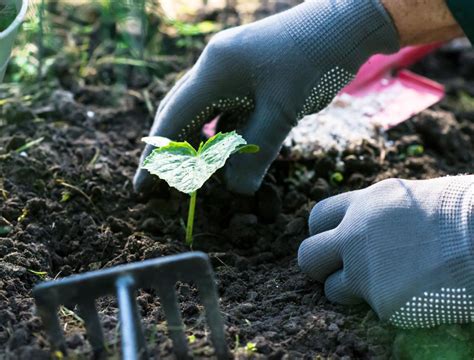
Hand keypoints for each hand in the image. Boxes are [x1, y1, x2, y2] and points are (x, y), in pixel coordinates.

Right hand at [134, 0, 398, 194]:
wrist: (344, 26)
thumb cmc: (313, 62)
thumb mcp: (283, 111)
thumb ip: (256, 152)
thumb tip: (237, 191)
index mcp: (215, 70)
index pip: (173, 118)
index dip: (157, 155)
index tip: (143, 185)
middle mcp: (215, 67)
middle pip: (181, 113)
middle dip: (172, 149)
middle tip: (164, 182)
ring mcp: (231, 70)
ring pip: (205, 113)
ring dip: (202, 143)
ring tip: (198, 173)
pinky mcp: (248, 76)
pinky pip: (227, 110)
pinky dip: (226, 134)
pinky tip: (233, 151)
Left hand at [298, 176, 473, 328]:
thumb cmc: (457, 213)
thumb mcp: (408, 198)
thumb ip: (378, 212)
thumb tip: (368, 222)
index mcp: (363, 204)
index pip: (318, 216)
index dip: (323, 232)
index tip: (336, 240)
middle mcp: (354, 234)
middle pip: (307, 255)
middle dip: (319, 266)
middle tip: (341, 269)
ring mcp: (363, 268)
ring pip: (329, 289)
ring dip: (347, 291)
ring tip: (380, 285)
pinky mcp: (380, 299)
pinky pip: (368, 309)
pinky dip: (383, 306)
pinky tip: (409, 295)